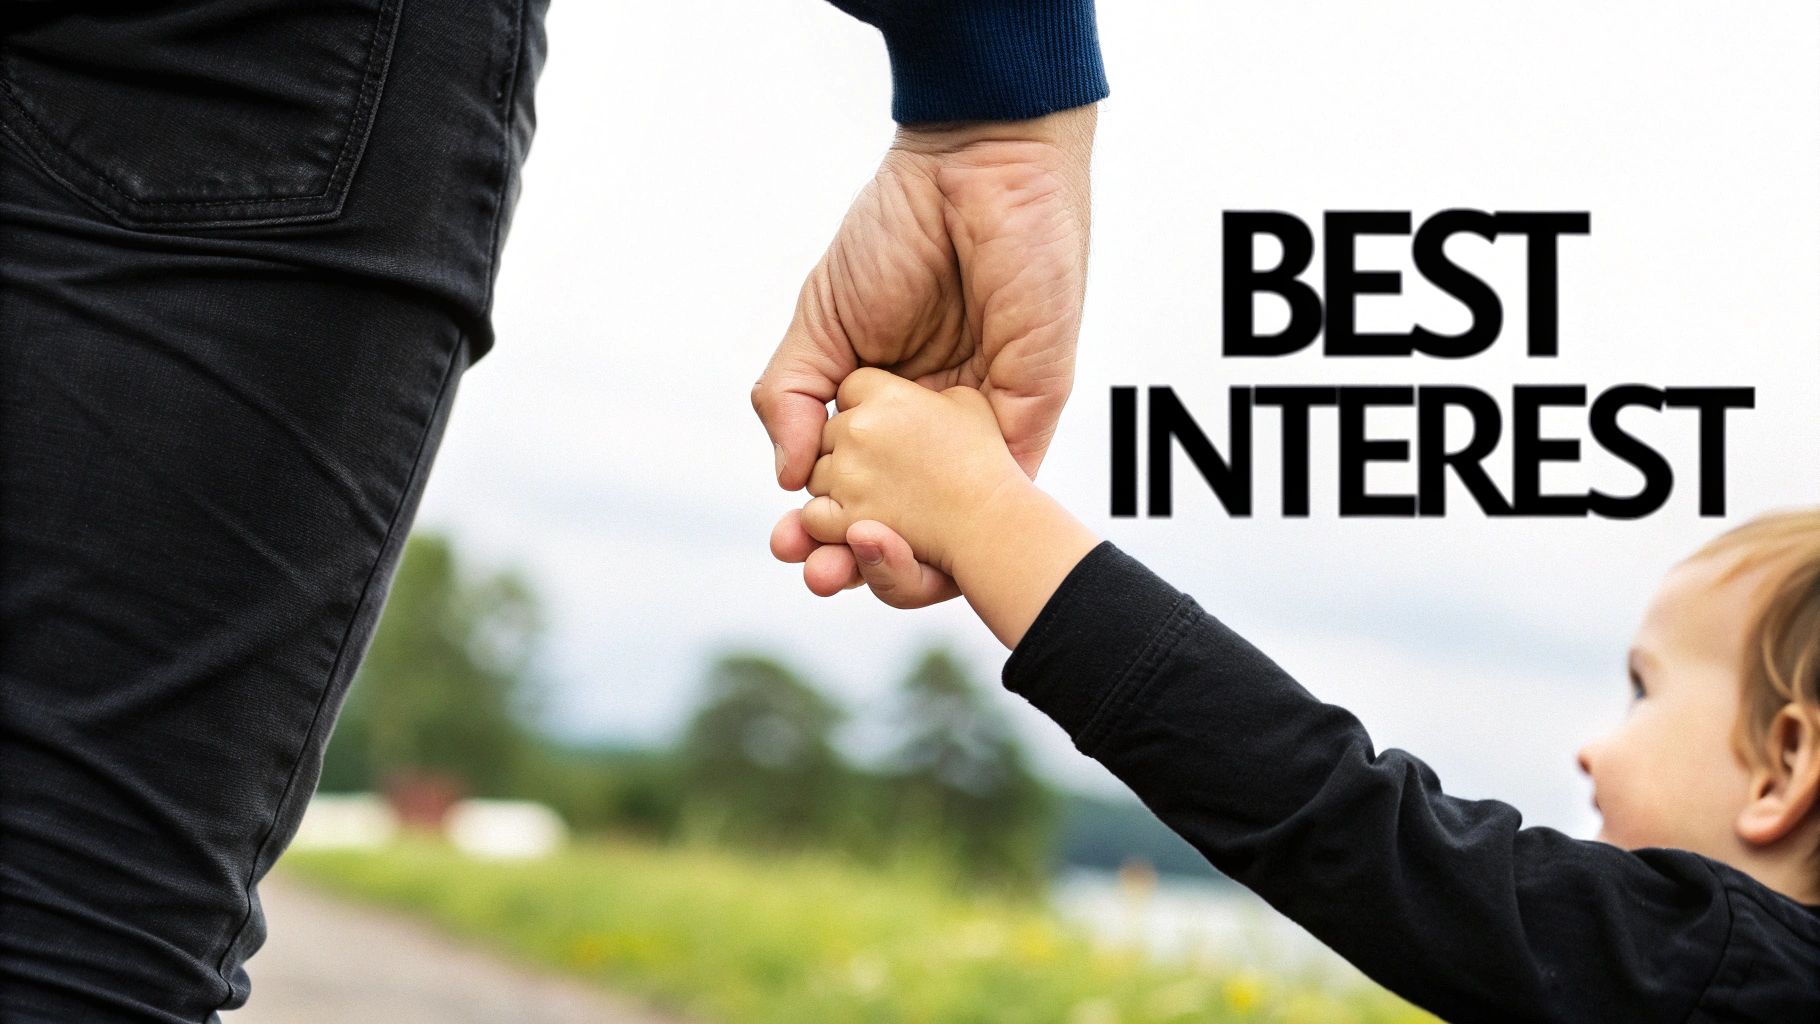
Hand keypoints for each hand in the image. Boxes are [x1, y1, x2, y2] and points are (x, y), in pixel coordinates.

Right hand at [752, 104, 1096, 604]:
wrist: (973, 174)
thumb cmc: (896, 233)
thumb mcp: (821, 321)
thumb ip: (793, 397)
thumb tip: (786, 478)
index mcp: (885, 407)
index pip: (854, 489)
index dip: (818, 525)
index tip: (785, 543)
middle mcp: (933, 428)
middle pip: (897, 518)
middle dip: (853, 559)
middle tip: (813, 574)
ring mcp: (980, 429)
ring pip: (946, 525)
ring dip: (901, 563)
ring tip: (848, 573)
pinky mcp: (1027, 419)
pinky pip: (1000, 499)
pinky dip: (957, 536)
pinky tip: (907, 547)